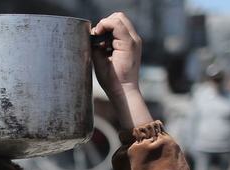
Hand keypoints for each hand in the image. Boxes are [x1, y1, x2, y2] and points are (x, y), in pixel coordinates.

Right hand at [91, 12, 150, 129]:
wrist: (125, 91)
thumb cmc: (112, 80)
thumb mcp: (100, 62)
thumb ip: (96, 45)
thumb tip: (94, 34)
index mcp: (128, 43)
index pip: (115, 21)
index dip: (102, 25)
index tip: (96, 36)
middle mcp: (134, 40)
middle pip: (119, 18)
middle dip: (106, 24)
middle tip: (99, 38)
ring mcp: (135, 42)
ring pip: (121, 23)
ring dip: (109, 30)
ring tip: (103, 44)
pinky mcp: (133, 45)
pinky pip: (122, 32)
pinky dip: (113, 35)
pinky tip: (108, 48)